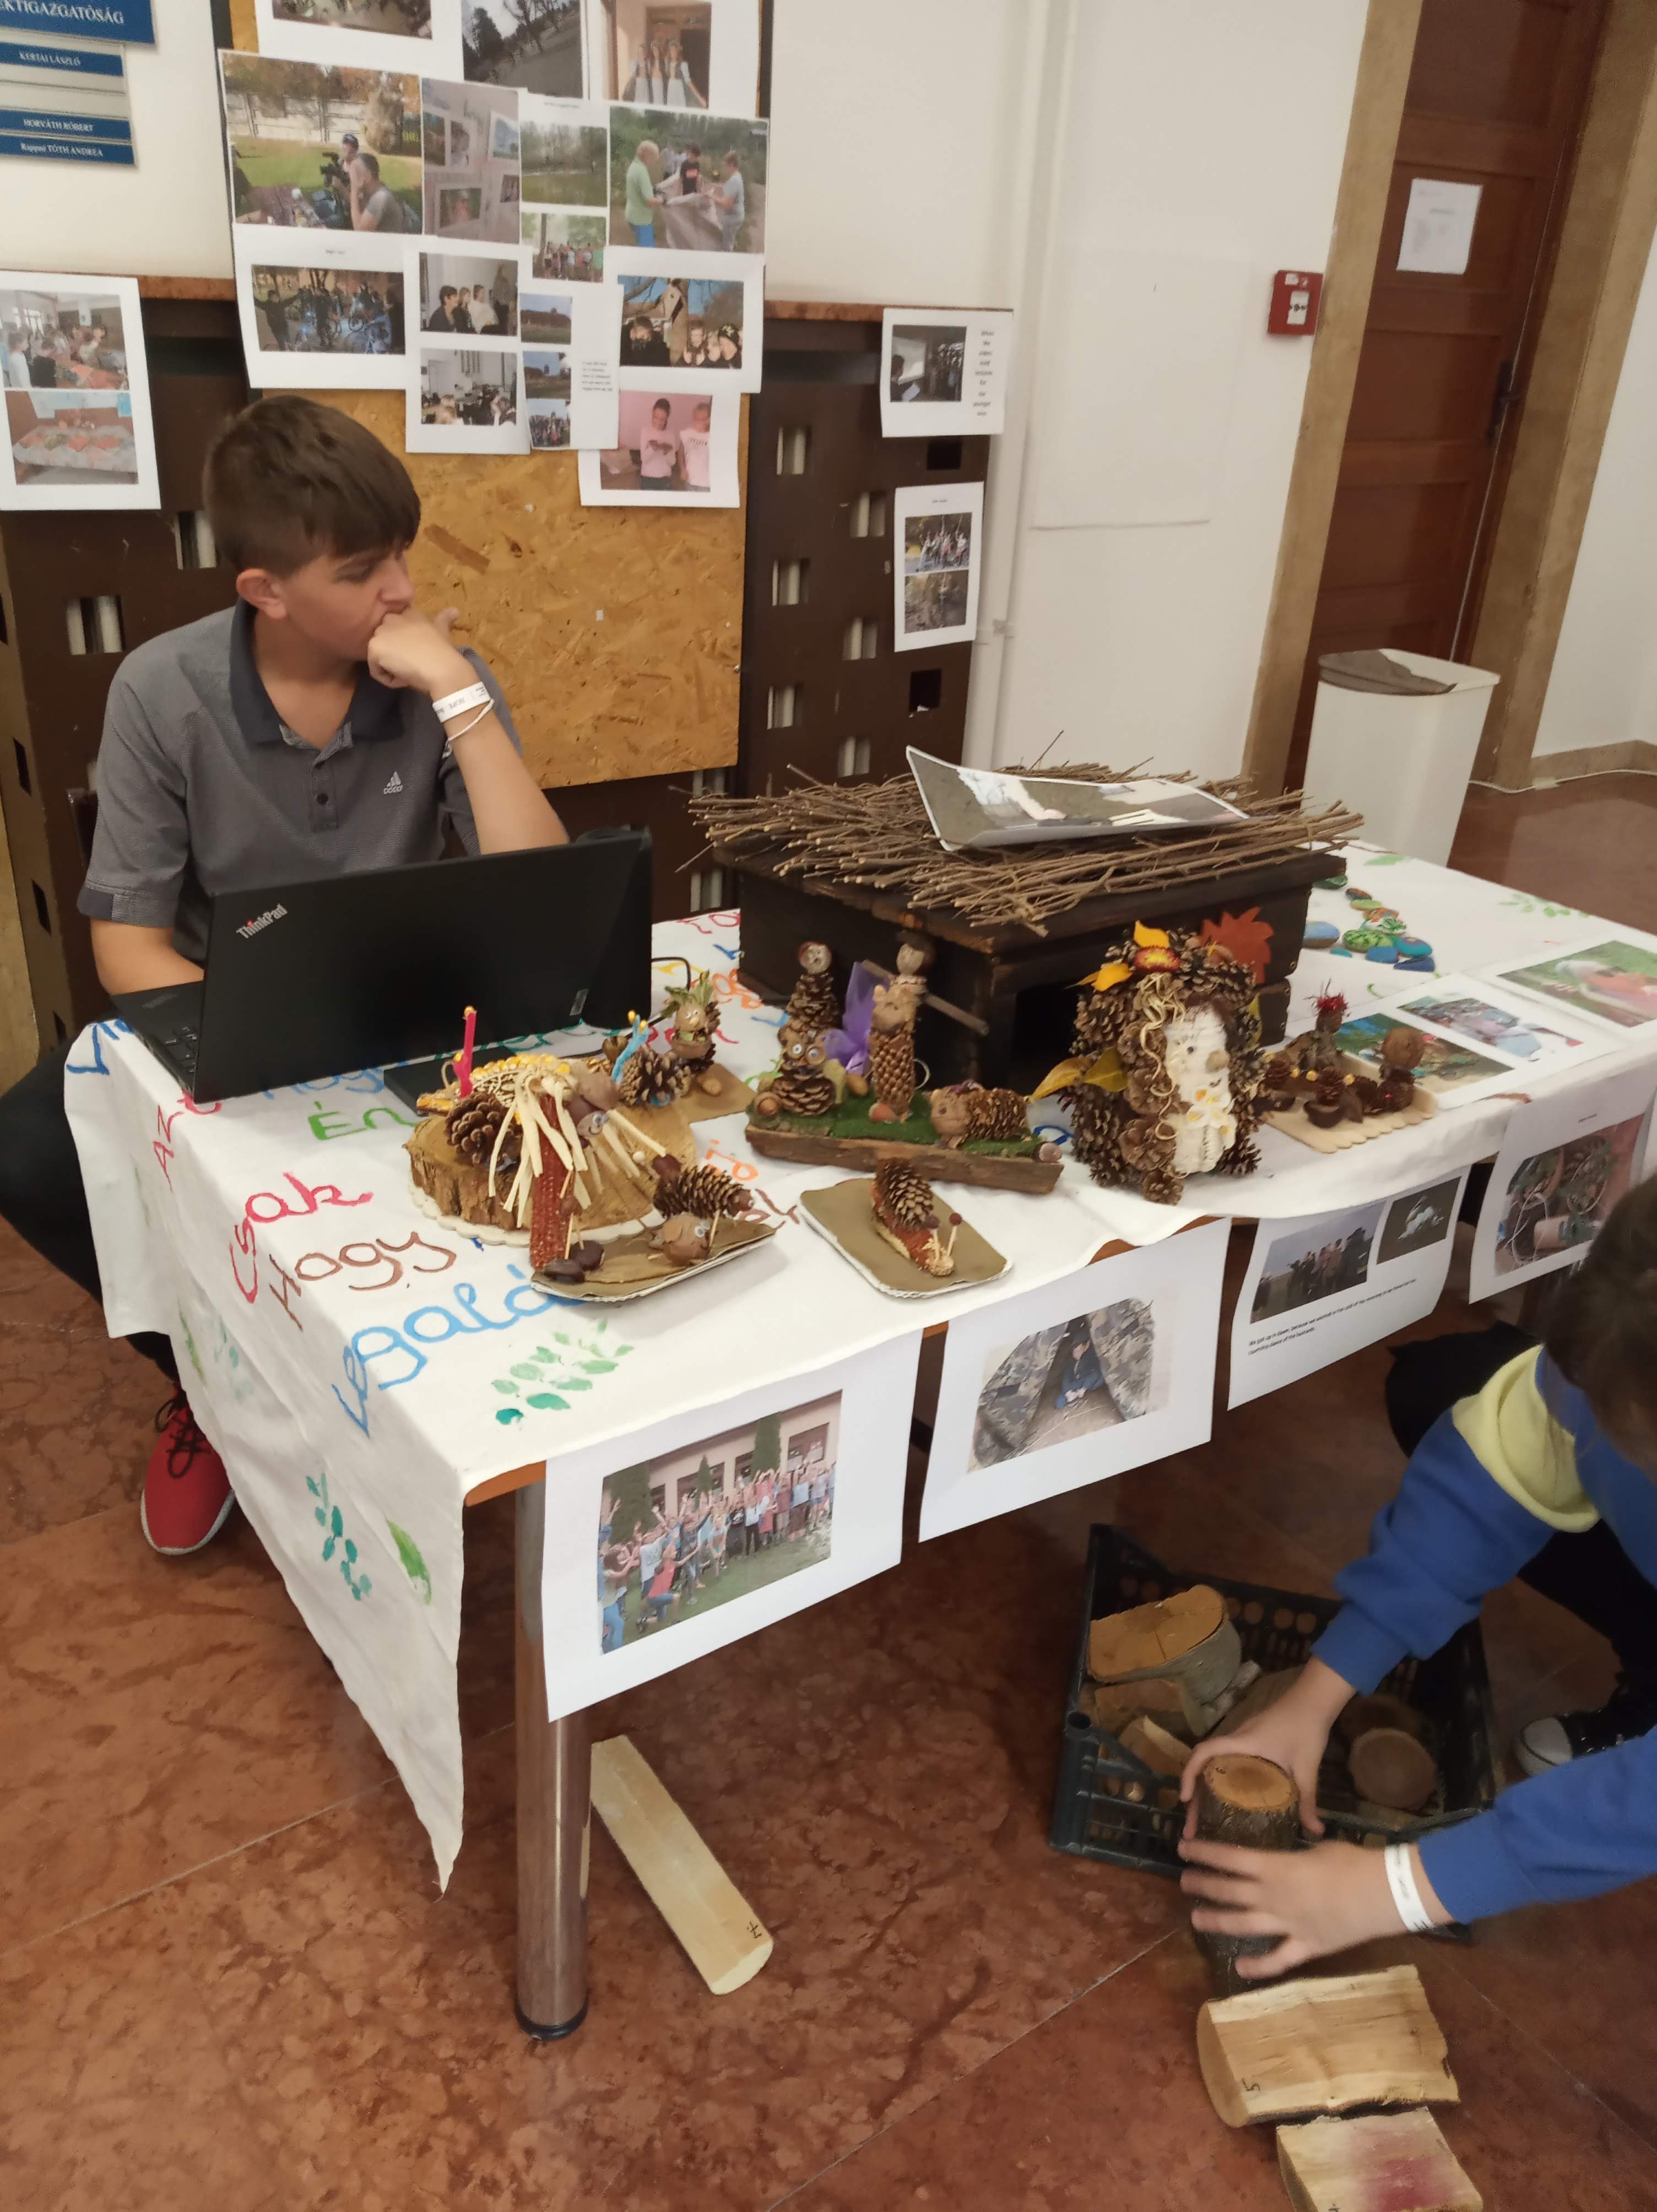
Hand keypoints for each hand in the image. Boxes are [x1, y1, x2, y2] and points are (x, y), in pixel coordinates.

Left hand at [365, 606, 471, 698]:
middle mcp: (391, 618)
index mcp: (408, 613)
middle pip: (385, 642)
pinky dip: (390, 679)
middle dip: (394, 654)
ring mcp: (380, 632)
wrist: (441, 668)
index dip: (404, 643)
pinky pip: (376, 671)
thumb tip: (455, 610)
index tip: (418, 652)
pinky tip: (404, 677)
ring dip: (393, 668)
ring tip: (410, 670)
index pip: (397, 628)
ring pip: (380, 658)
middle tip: (412, 663)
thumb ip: (444, 619)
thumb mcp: (443, 630)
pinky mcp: (373, 648)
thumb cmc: (443, 652)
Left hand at [1180, 1835, 1438, 1978]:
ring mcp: (1287, 1925)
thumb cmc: (1352, 1863)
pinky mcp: (1306, 1947)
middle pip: (1229, 1891)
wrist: (1383, 1894)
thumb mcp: (1318, 1849)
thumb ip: (1295, 1856)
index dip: (1205, 1854)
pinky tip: (1240, 1968)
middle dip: (1203, 1885)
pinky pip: (1277, 1960)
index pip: (1230, 1858)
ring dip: (1216, 1921)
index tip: (1184, 1850)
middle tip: (1183, 1881)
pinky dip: (1258, 1967)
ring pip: (1243, 1924)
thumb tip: (1287, 1856)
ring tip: (1195, 1918)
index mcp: (1276, 1868)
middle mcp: (1274, 1897)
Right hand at [1181, 1656, 1352, 1838]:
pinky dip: (1217, 1779)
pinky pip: (1225, 1760)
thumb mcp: (1307, 1768)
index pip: (1204, 1752)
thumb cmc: (1306, 1729)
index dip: (1189, 1774)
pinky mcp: (1250, 1740)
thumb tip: (1317, 1832)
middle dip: (1194, 1794)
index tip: (1185, 1800)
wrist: (1314, 1699)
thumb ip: (1308, 1801)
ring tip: (1203, 1818)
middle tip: (1193, 1826)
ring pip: (1212, 1762)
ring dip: (1203, 1787)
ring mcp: (1242, 1738)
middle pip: (1203, 1763)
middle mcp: (1235, 1740)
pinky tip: (1226, 1798)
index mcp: (1242, 1743)